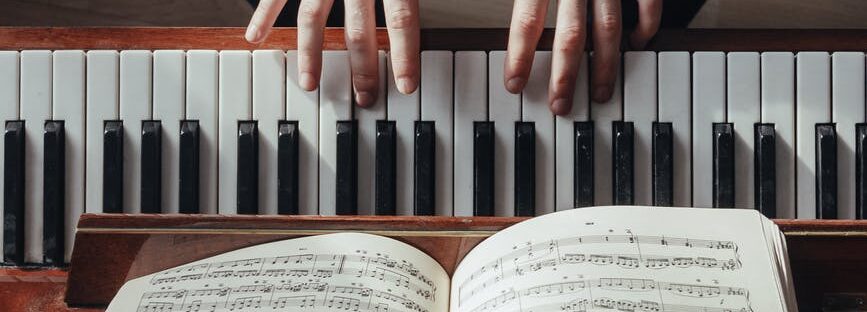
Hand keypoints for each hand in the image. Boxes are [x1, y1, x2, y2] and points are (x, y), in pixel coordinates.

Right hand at [245, 0, 419, 106]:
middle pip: (359, 29)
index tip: (407, 87)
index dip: (405, 54)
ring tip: (310, 85)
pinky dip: (263, 15)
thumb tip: (416, 22)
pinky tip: (256, 37)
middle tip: (365, 99)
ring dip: (311, 54)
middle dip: (362, 69)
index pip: (401, 18)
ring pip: (313, 18)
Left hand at [504, 0, 661, 114]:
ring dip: (605, 66)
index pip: (527, 21)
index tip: (514, 86)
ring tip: (601, 94)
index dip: (519, 56)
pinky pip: (648, 4)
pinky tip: (637, 45)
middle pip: (570, 35)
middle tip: (560, 106)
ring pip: (608, 28)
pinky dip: (645, 27)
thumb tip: (515, 29)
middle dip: (565, 76)